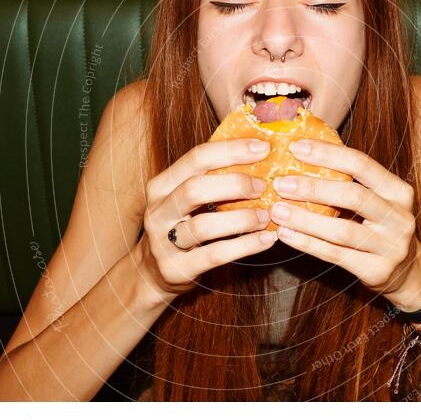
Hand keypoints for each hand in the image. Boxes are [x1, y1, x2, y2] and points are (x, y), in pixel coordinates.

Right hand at [133, 138, 278, 307]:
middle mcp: (158, 210)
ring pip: (204, 226)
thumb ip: (213, 176)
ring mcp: (163, 242)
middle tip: (264, 187)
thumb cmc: (183, 225)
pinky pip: (214, 255)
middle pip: (195, 188)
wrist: (153, 271)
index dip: (232, 150)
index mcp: (162, 185)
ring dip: (242, 219)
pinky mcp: (175, 269)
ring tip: (267, 216)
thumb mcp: (187, 197)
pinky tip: (267, 239)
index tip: (263, 148)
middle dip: (235, 184)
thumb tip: (260, 150)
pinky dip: (245, 246)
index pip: (196, 157)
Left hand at [268, 138, 420, 310]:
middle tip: (281, 183)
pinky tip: (286, 234)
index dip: (328, 154)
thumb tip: (301, 153)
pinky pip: (335, 255)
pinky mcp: (377, 271)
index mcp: (399, 191)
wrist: (405, 270)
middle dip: (313, 188)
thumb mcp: (376, 199)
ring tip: (277, 211)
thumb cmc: (379, 225)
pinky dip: (307, 244)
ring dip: (305, 220)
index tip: (296, 147)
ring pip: (342, 231)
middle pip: (353, 197)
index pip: (362, 165)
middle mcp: (399, 217)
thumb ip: (349, 181)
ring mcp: (391, 247)